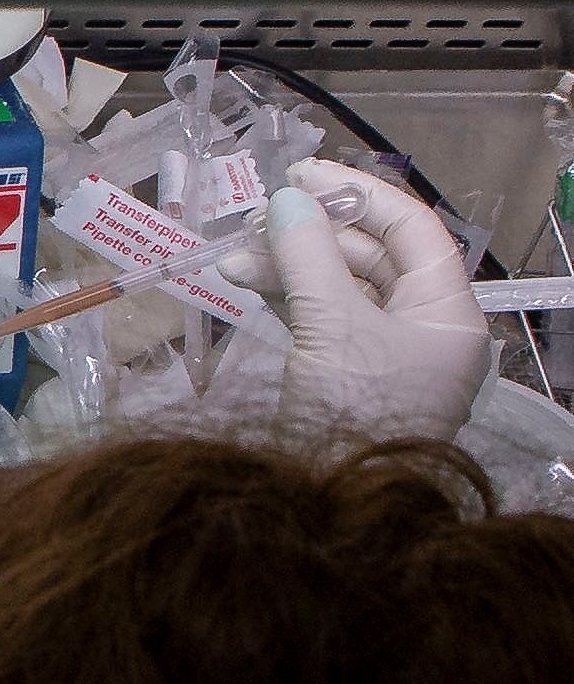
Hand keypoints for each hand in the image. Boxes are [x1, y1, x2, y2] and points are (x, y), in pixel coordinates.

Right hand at [260, 159, 488, 441]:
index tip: (300, 174)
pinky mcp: (343, 373)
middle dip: (313, 232)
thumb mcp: (332, 327)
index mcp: (447, 314)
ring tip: (236, 255)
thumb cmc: (355, 412)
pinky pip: (319, 317)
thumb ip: (308, 257)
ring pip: (338, 286)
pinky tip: (244, 280)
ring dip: (288, 263)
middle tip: (258, 216)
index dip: (358, 194)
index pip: (412, 230)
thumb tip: (287, 199)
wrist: (336, 510)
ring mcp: (382, 353)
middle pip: (372, 256)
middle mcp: (422, 328)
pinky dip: (284, 295)